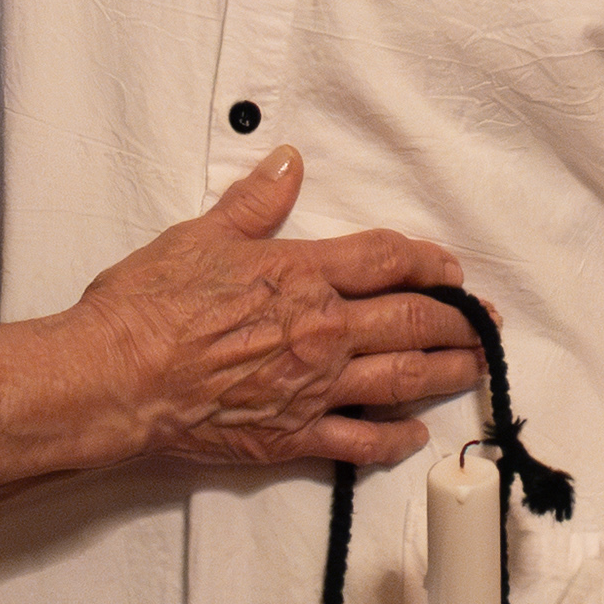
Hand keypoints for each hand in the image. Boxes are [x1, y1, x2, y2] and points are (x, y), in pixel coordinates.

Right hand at [73, 148, 480, 469]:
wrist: (117, 379)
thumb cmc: (149, 306)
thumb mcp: (201, 236)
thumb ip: (254, 202)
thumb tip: (289, 162)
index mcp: (302, 276)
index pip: (388, 260)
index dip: (429, 261)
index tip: (449, 268)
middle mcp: (322, 332)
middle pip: (413, 321)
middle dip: (458, 320)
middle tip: (486, 322)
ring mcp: (313, 389)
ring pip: (403, 380)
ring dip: (447, 371)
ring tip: (475, 366)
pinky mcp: (293, 436)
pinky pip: (361, 441)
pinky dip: (395, 440)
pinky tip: (414, 436)